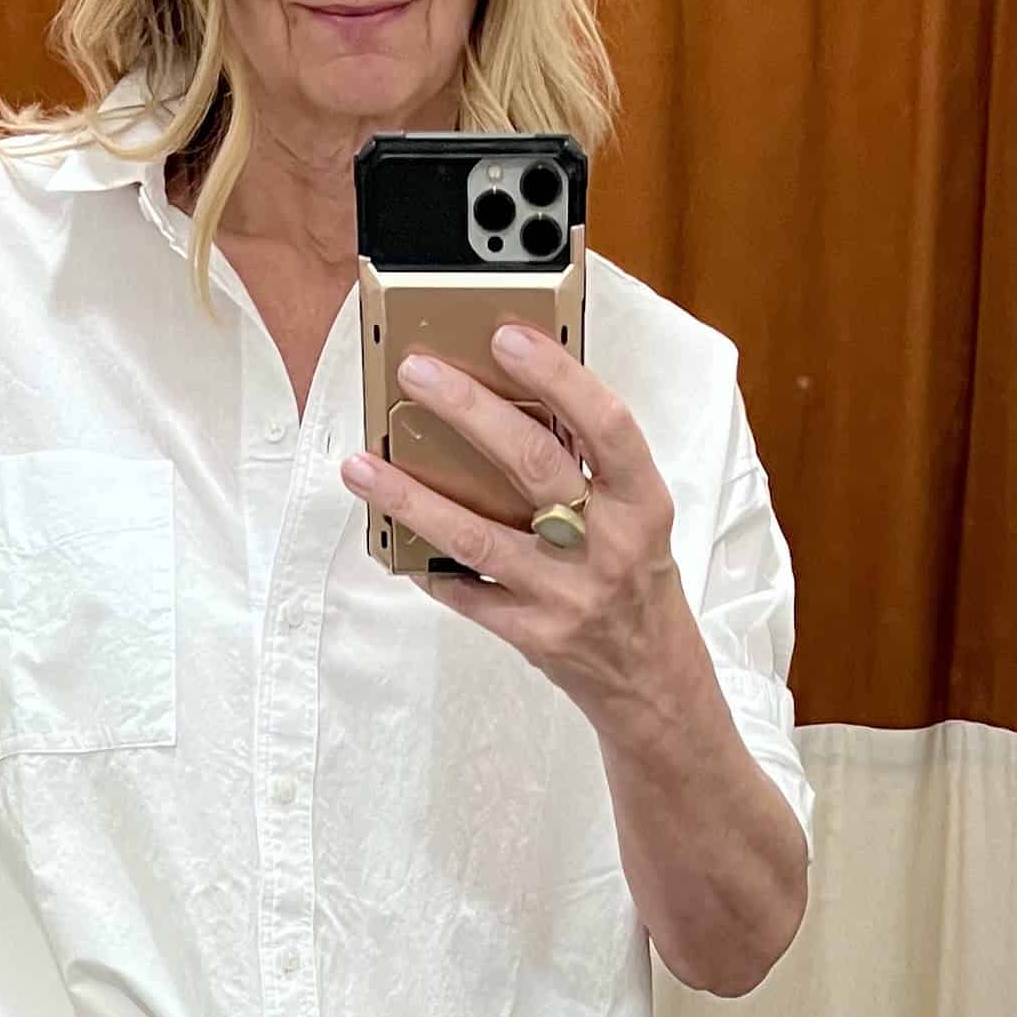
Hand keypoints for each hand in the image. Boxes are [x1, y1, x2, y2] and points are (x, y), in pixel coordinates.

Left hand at [338, 324, 704, 723]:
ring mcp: (568, 595)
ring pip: (478, 535)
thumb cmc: (637, 580)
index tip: (506, 335)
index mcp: (642, 503)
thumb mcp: (636, 518)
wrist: (653, 681)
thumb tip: (513, 401)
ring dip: (412, 497)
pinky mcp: (533, 636)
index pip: (606, 424)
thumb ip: (590, 468)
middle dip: (467, 410)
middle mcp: (608, 546)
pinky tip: (389, 539)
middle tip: (415, 373)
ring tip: (362, 465)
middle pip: (532, 465)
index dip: (558, 375)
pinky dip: (425, 564)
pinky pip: (465, 593)